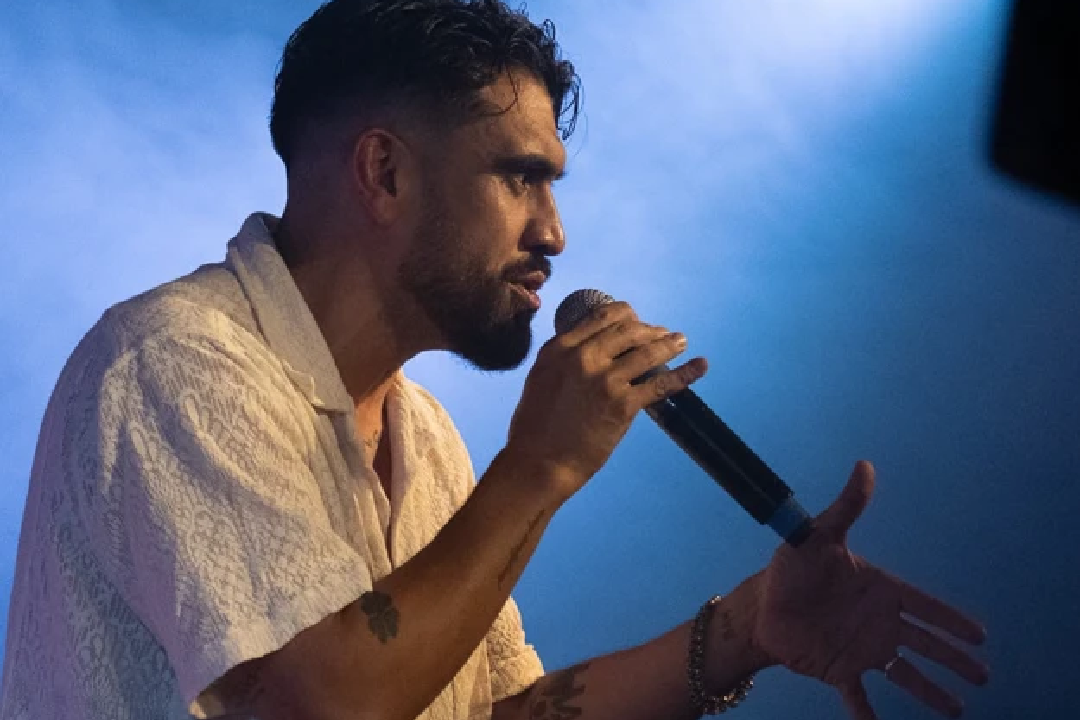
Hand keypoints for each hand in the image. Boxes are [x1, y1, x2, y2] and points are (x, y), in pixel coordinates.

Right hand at [506, 301, 706, 498]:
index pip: (602, 317)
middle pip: (628, 330)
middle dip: (650, 329)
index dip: (626, 315)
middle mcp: (584, 357)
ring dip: (669, 344)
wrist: (538, 462)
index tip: (637, 320)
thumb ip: (565, 358)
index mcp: (561, 348)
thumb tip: (590, 347)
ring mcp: (606, 380)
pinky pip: (660, 384)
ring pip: (647, 352)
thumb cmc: (534, 427)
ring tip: (681, 342)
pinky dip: (685, 374)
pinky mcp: (623, 405)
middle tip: (663, 334)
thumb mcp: (542, 377)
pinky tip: (700, 366)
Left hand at [753, 461, 988, 718]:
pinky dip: (868, 715)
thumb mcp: (817, 535)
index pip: (924, 607)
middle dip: (955, 659)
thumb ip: (846, 507)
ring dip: (930, 692)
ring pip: (904, 673)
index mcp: (878, 590)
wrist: (759, 604)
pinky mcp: (839, 670)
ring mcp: (861, 648)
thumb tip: (865, 466)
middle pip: (925, 643)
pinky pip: (860, 697)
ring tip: (956, 711)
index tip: (981, 636)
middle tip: (983, 676)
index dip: (953, 621)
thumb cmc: (789, 567)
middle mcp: (877, 622)